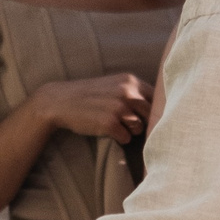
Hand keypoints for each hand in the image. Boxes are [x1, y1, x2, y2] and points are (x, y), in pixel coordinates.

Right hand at [31, 73, 151, 142]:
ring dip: (130, 131)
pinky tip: (108, 131)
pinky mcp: (109, 124)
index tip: (149, 117)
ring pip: (139, 128)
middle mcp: (127, 92)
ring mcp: (118, 108)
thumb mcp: (113, 85)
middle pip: (151, 115)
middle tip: (129, 124)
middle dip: (143, 122)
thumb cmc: (89, 95)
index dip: (155, 110)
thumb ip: (134, 92)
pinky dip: (119, 138)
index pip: (157, 97)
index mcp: (130, 81)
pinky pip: (126, 138)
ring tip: (116, 125)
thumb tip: (160, 108)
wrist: (60, 101)